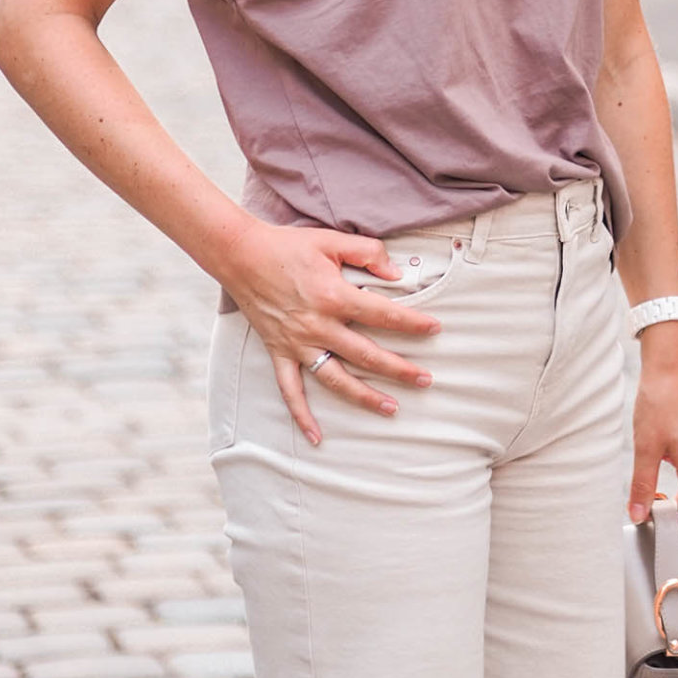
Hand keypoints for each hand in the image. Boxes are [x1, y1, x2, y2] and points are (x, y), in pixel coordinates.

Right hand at [220, 220, 440, 446]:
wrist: (242, 255)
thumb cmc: (289, 246)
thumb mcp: (332, 241)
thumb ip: (368, 253)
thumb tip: (397, 273)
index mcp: (334, 296)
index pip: (382, 314)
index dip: (411, 323)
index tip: (434, 329)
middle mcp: (317, 325)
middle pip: (366, 354)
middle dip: (399, 369)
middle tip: (425, 380)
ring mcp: (297, 343)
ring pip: (335, 378)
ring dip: (364, 396)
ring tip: (391, 408)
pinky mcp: (279, 351)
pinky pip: (290, 390)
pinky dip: (302, 415)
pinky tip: (316, 436)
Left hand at [628, 329, 677, 525]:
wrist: (669, 367)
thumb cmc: (659, 403)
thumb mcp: (645, 448)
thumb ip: (642, 486)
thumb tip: (637, 515)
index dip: (668, 521)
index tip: (645, 516)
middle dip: (670, 508)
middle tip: (643, 501)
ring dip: (674, 492)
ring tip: (649, 481)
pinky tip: (658, 463)